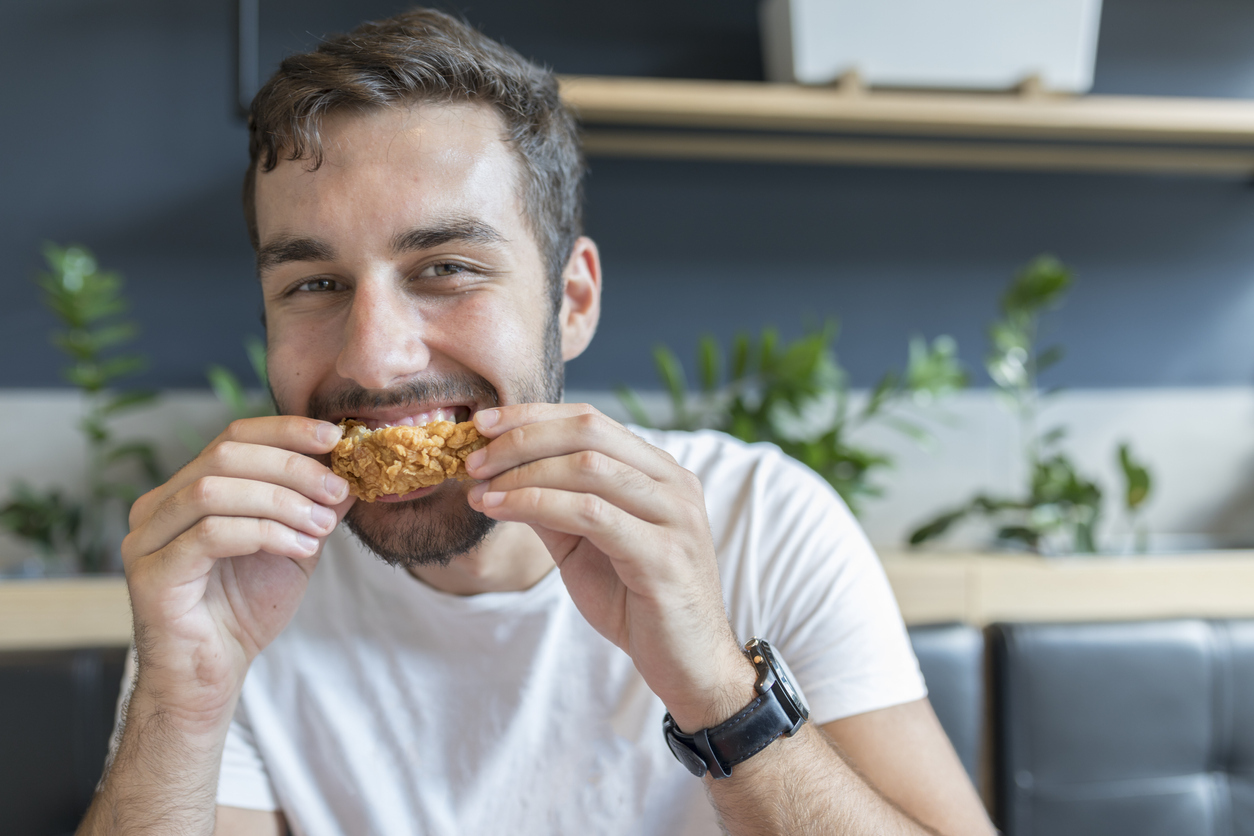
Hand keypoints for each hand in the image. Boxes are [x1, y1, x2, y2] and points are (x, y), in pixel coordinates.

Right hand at [121, 416, 354, 729]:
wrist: (213, 676)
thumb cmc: (247, 608)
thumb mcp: (294, 544)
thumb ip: (313, 504)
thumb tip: (352, 465)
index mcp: (186, 490)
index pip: (233, 436)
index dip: (285, 430)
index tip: (336, 437)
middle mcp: (158, 506)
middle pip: (224, 455)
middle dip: (291, 467)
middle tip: (338, 489)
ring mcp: (146, 539)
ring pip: (214, 490)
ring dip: (281, 501)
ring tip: (323, 526)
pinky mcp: (150, 574)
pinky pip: (210, 534)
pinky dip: (265, 533)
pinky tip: (300, 548)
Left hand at [465, 404, 754, 729]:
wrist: (688, 666)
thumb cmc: (638, 603)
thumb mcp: (584, 545)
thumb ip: (551, 506)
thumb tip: (496, 473)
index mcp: (660, 472)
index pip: (591, 420)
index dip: (532, 416)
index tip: (481, 424)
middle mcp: (674, 483)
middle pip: (589, 432)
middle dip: (522, 438)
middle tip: (473, 457)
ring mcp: (674, 516)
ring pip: (588, 467)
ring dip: (523, 473)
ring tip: (480, 488)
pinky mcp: (663, 555)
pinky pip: (591, 513)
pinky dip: (536, 504)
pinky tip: (500, 510)